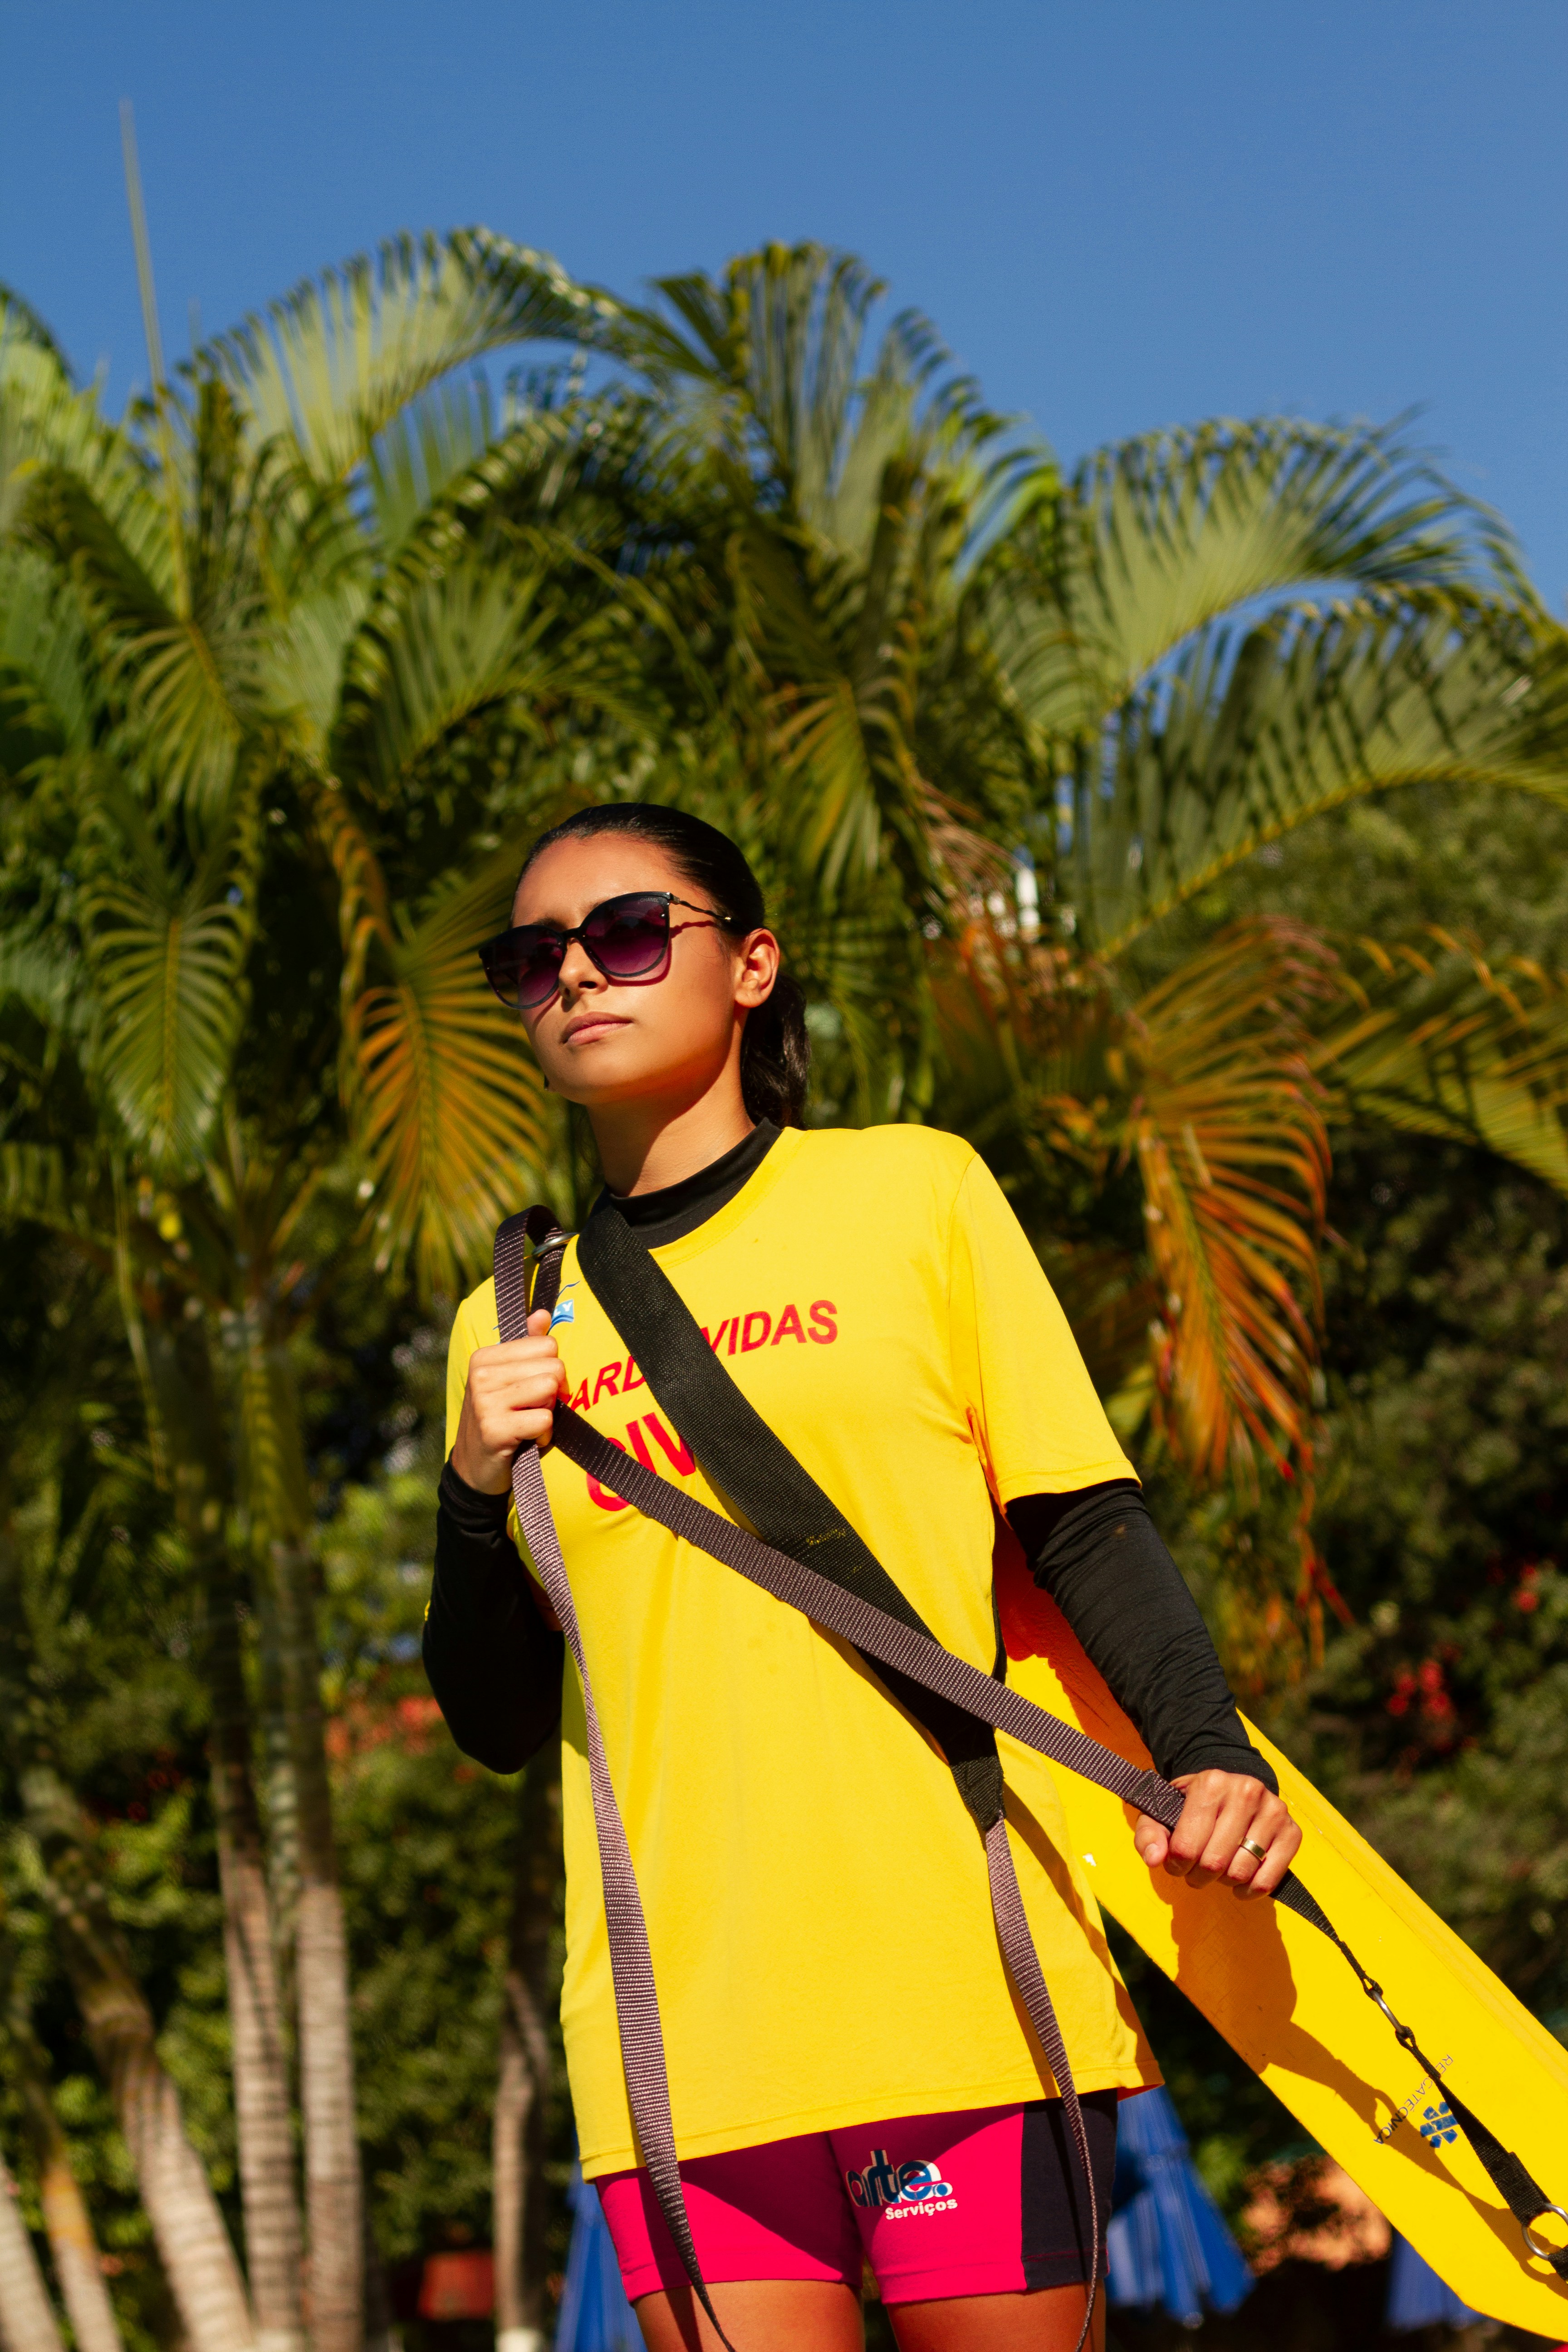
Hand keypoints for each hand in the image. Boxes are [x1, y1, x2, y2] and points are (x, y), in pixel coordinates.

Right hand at [451, 1310, 566, 1492]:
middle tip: (531, 1409)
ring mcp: (485, 1402)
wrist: (475, 1469)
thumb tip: (543, 1314)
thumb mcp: (509, 1380)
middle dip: (552, 1392)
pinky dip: (544, 1435)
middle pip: (554, 1367)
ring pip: (550, 1390)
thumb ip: (527, 1345)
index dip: (551, 1369)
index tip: (533, 1390)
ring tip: (528, 1423)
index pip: (548, 1345)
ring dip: (548, 1413)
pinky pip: (544, 1420)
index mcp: (485, 1357)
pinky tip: (527, 1440)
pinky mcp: (494, 1429)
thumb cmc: (499, 1419)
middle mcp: (482, 1375)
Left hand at [1135, 1769, 1300, 1897]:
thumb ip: (1149, 1835)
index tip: (1176, 1862)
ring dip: (1224, 1882)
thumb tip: (1155, 1859)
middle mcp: (1246, 1791)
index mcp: (1210, 1783)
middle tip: (1196, 1871)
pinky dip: (1251, 1891)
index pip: (1187, 1846)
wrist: (1231, 1789)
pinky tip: (1239, 1884)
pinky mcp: (1291, 1832)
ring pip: (1241, 1872)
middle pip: (1214, 1862)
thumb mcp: (1162, 1812)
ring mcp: (1273, 1811)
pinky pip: (1268, 1879)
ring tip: (1218, 1869)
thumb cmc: (1192, 1806)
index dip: (1176, 1865)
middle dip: (1199, 1876)